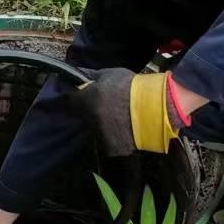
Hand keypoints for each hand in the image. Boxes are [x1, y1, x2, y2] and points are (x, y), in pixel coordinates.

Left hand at [67, 69, 189, 156]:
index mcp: (87, 99)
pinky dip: (112, 137)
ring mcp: (100, 135)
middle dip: (88, 112)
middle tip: (103, 107)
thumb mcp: (109, 74)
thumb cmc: (132, 86)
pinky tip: (122, 130)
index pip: (67, 100)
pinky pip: (107, 143)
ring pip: (94, 130)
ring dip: (100, 125)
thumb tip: (75, 74)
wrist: (156, 107)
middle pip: (82, 117)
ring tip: (115, 119)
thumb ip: (90, 76)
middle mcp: (90, 119)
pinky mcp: (111, 148)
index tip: (75, 97)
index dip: (70, 98)